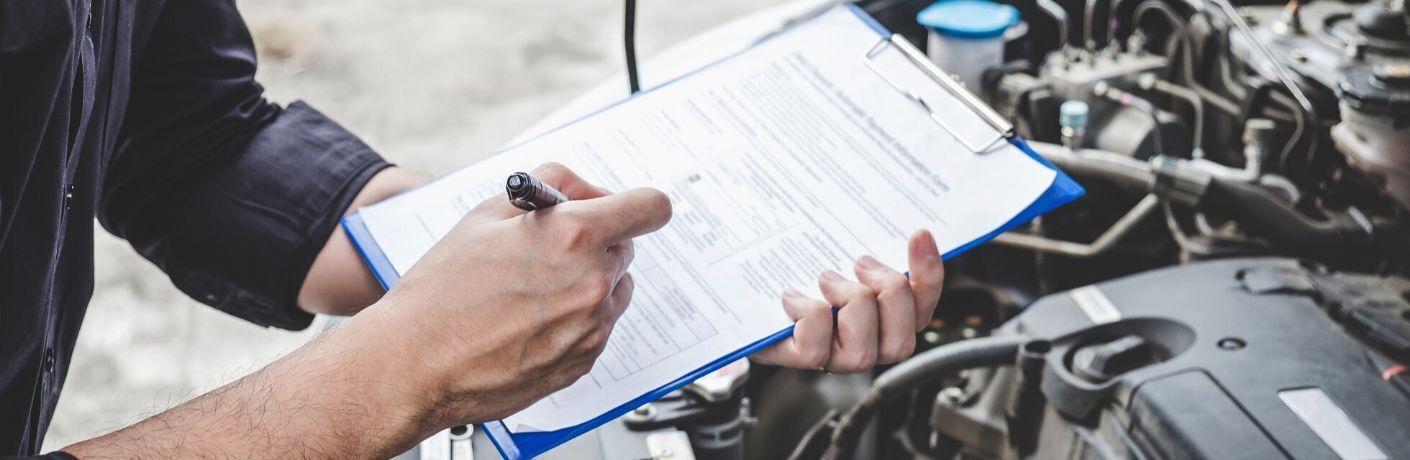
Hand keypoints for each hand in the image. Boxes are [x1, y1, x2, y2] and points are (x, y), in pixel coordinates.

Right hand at [350, 163, 671, 426]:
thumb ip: (549, 186)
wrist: (415, 364)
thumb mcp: (487, 213)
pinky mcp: (585, 360)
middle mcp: (593, 282)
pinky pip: (597, 326)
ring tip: (532, 291)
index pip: (650, 208)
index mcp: (574, 236)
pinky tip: (529, 322)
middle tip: (548, 250)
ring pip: (613, 288)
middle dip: (595, 242)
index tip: (628, 209)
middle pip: (625, 247)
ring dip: (587, 282)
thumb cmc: (442, 292)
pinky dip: (575, 319)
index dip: (638, 204)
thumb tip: (584, 190)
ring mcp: (592, 326)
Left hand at [751, 230, 944, 372]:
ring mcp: (831, 356)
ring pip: (863, 352)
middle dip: (888, 293)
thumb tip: (890, 206)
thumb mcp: (836, 245)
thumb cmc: (798, 262)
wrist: (745, 286)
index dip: (928, 274)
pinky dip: (807, 314)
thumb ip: (865, 237)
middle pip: (902, 340)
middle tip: (861, 262)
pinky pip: (814, 350)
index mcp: (885, 318)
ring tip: (826, 277)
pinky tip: (793, 295)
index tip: (919, 234)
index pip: (923, 307)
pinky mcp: (796, 358)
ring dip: (849, 303)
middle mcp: (864, 344)